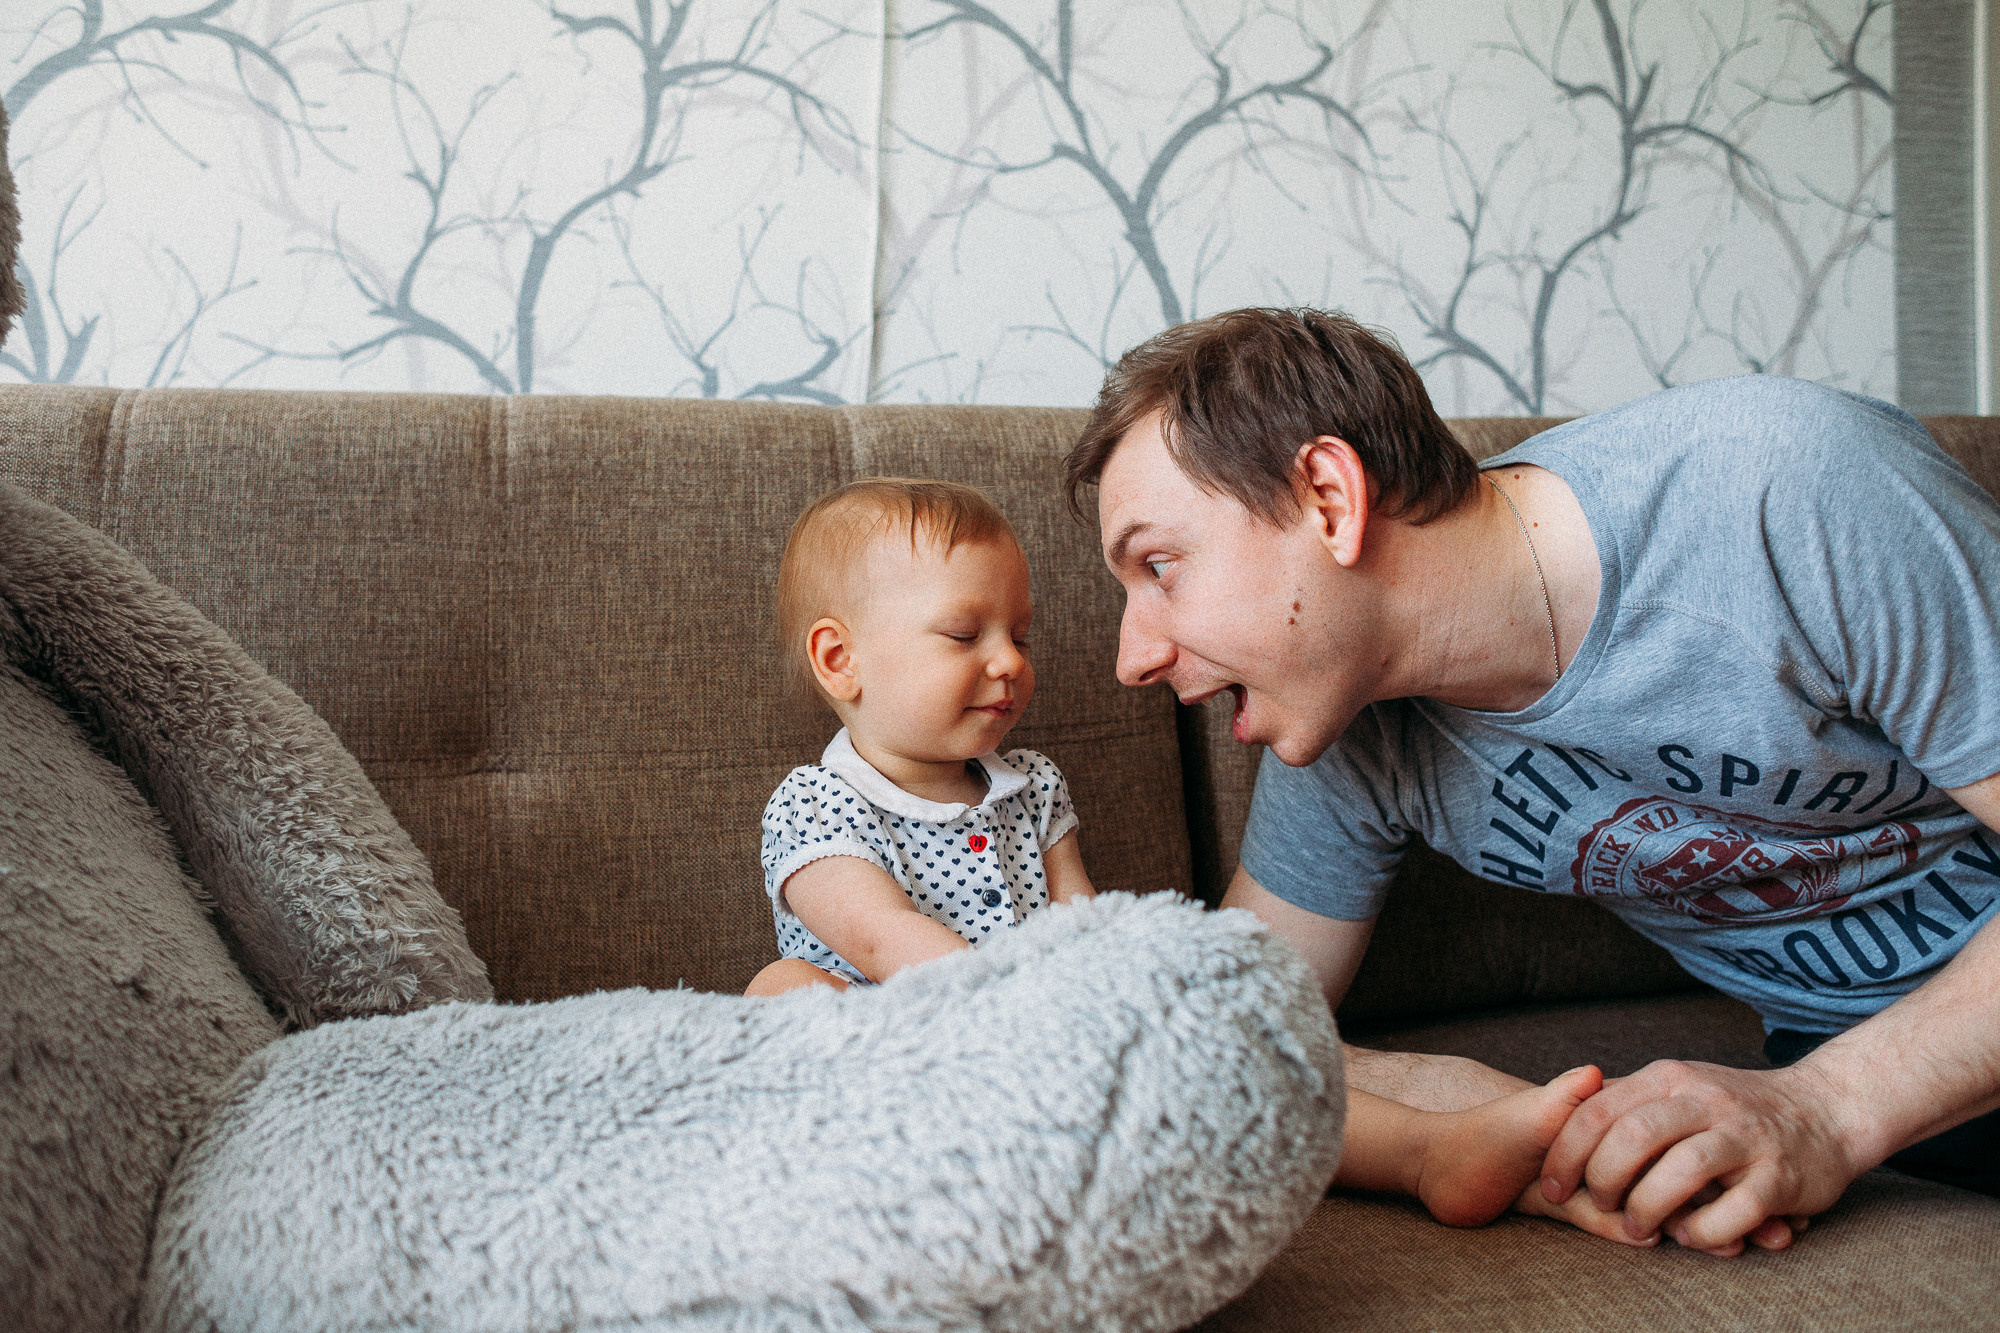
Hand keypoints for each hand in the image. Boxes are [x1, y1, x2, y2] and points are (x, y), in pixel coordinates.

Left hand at [1539, 1060, 1858, 1252]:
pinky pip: (1733, 1211)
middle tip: (1600, 1207)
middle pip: (1632, 1138)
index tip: (1551, 1187)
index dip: (1566, 1153)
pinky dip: (1703, 1231)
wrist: (1826, 1109)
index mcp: (1669, 1078)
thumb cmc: (1734, 1107)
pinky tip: (1690, 1236)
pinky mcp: (1780, 1177)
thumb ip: (1625, 1099)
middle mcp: (1704, 1100)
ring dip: (1649, 1208)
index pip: (1598, 1111)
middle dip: (1603, 1180)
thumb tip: (1558, 1117)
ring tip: (1640, 1229)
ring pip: (1682, 1172)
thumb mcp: (1677, 1086)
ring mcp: (1745, 1137)